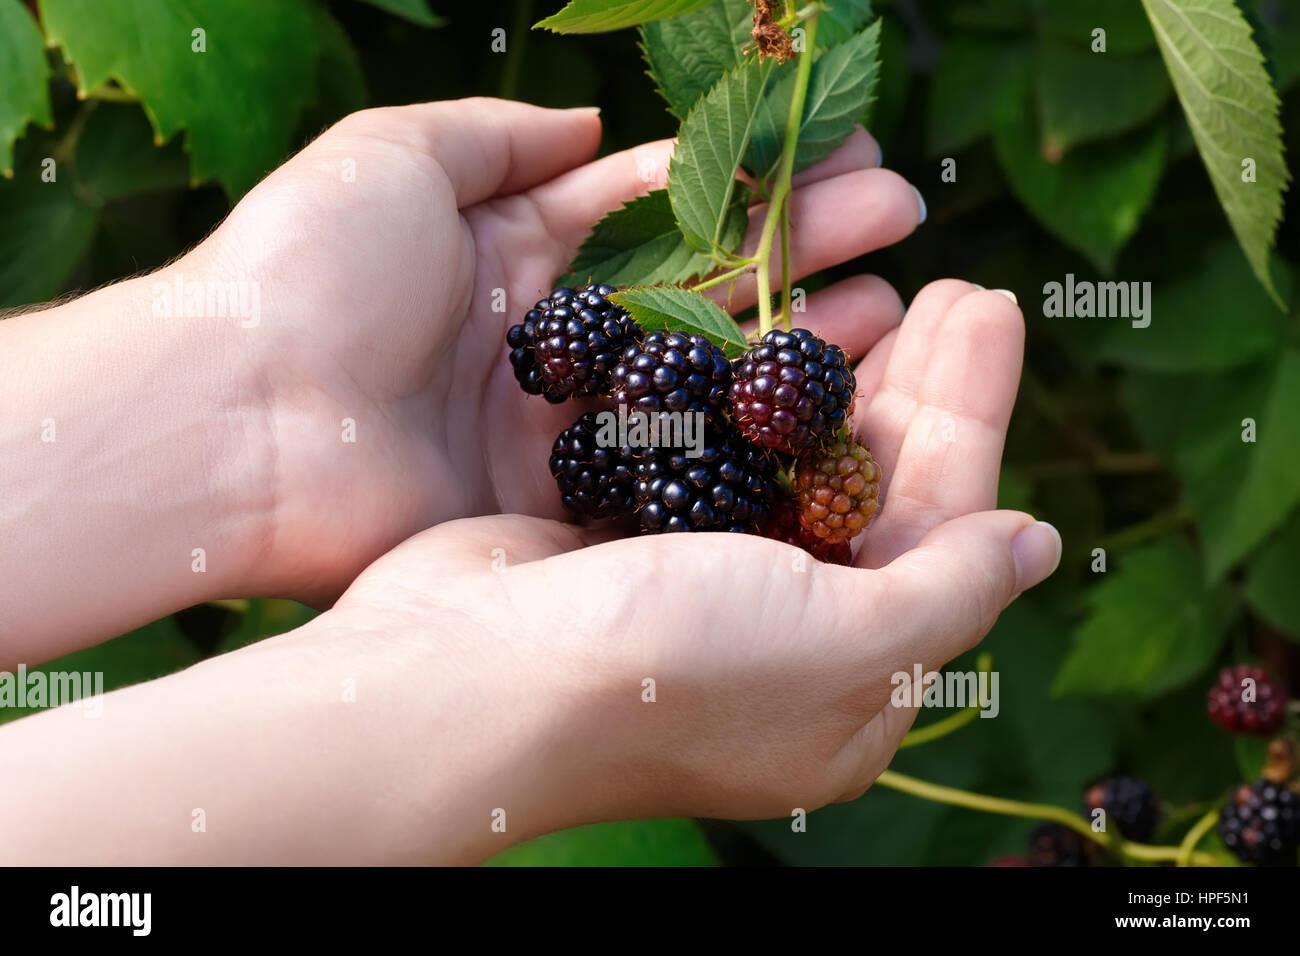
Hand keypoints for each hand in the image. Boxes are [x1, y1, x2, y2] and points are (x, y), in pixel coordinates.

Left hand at [188, 97, 924, 603]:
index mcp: (514, 248)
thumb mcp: (396, 157)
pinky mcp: (556, 499)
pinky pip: (666, 462)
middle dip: (798, 245)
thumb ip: (498, 135)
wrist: (235, 421)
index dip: (744, 178)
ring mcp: (560, 423)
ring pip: (700, 374)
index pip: (657, 204)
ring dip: (793, 337)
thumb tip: (596, 125)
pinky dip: (740, 438)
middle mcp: (551, 338)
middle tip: (899, 218)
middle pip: (697, 285)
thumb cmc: (305, 270)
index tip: (834, 152)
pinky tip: (819, 410)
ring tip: (892, 303)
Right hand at [318, 282, 1059, 853]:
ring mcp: (704, 589)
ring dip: (842, 375)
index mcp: (851, 687)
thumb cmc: (667, 669)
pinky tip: (781, 326)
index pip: (943, 531)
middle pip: (875, 490)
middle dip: (918, 385)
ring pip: (798, 463)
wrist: (460, 677)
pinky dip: (754, 391)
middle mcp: (785, 641)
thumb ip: (946, 590)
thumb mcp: (840, 644)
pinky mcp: (635, 541)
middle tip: (957, 286)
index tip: (994, 313)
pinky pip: (722, 452)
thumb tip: (1038, 546)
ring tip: (893, 282)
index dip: (972, 416)